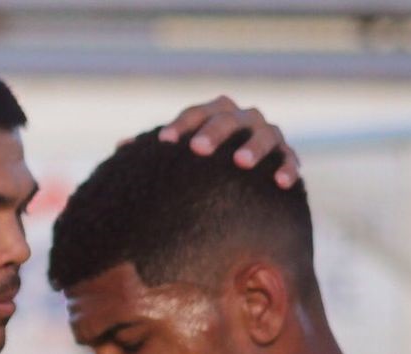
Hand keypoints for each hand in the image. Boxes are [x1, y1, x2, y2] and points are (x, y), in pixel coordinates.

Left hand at [157, 95, 300, 187]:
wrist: (238, 178)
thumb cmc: (198, 167)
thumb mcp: (177, 159)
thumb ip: (153, 152)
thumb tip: (120, 147)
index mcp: (212, 115)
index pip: (195, 114)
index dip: (180, 125)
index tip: (164, 142)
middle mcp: (242, 119)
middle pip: (228, 118)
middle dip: (213, 131)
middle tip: (198, 150)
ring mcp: (266, 134)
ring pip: (264, 134)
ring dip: (253, 146)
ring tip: (240, 163)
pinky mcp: (285, 155)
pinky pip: (289, 159)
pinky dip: (287, 167)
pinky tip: (281, 183)